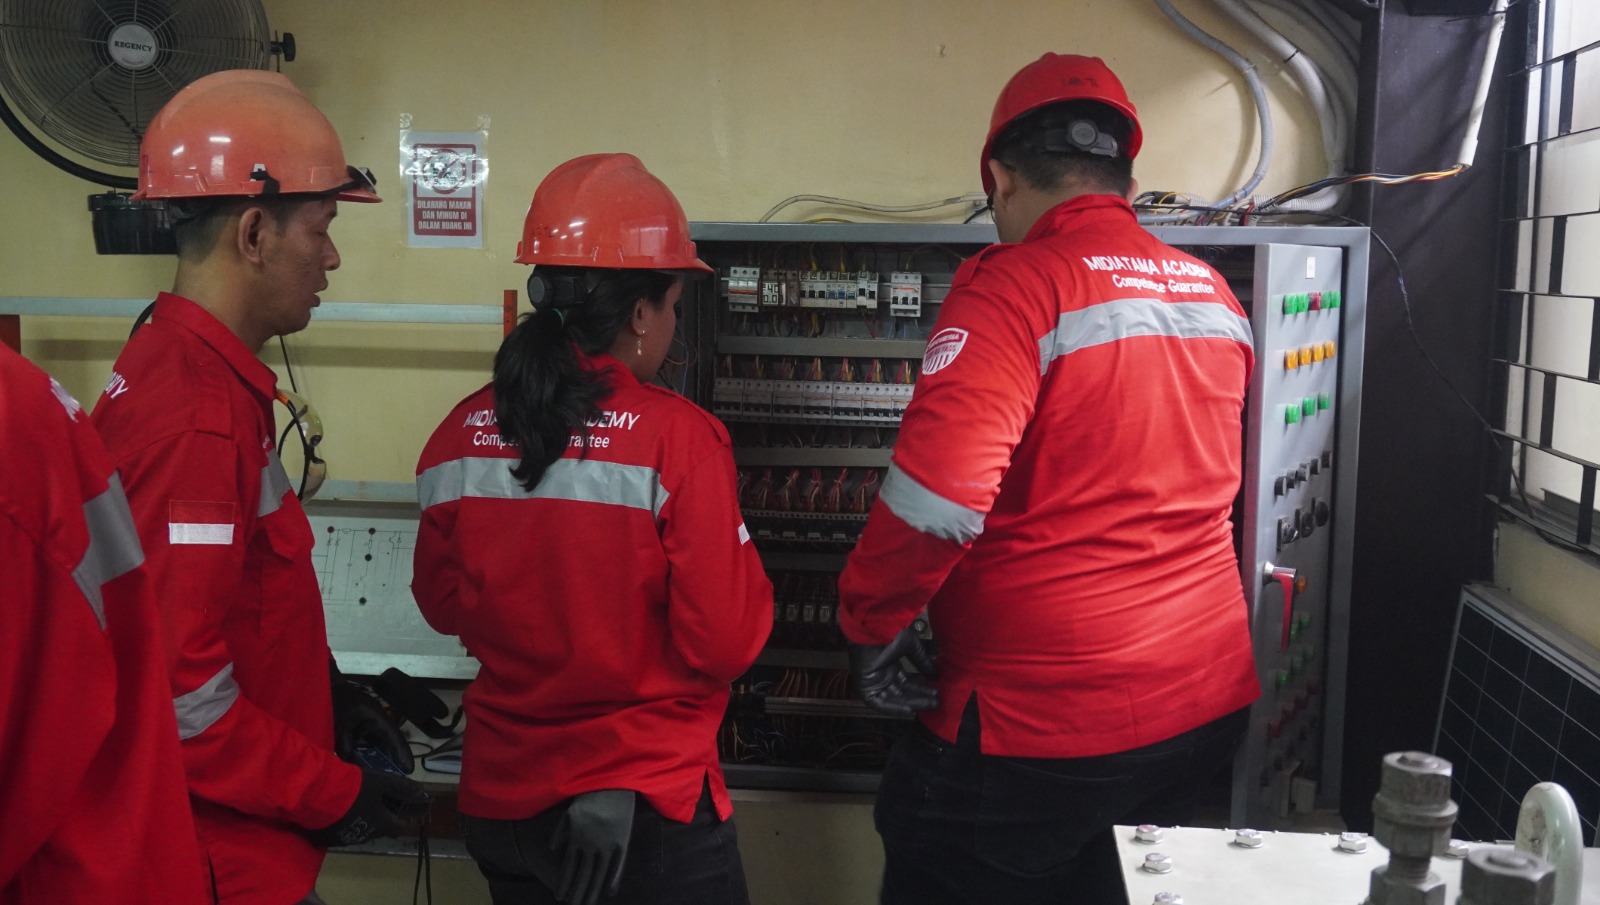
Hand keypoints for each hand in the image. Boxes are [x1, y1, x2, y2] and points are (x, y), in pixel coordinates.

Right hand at [307, 769, 426, 847]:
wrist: (318, 796)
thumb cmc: (355, 788)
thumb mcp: (382, 782)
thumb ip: (401, 787)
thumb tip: (421, 791)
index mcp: (381, 825)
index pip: (398, 828)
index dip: (402, 819)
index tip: (400, 809)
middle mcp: (365, 836)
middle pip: (378, 830)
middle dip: (380, 818)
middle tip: (377, 802)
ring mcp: (345, 839)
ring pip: (359, 831)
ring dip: (361, 820)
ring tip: (356, 804)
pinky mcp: (327, 839)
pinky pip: (340, 832)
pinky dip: (343, 823)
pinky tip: (338, 811)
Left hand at [331, 662, 414, 772]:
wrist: (328, 686)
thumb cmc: (338, 700)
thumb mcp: (340, 721)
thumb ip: (344, 741)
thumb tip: (348, 759)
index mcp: (379, 719)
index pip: (395, 738)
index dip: (403, 754)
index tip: (409, 770)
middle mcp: (378, 723)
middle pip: (390, 744)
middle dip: (394, 761)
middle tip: (398, 779)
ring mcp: (370, 725)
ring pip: (379, 745)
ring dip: (380, 759)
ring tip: (382, 776)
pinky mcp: (361, 728)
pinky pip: (368, 744)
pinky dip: (367, 755)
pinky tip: (364, 766)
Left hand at [551, 789, 635, 904]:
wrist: (612, 785)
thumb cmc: (589, 797)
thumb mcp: (570, 812)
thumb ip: (560, 832)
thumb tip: (552, 849)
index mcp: (576, 837)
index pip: (568, 867)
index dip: (564, 883)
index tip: (560, 897)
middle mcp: (590, 844)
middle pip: (582, 875)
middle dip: (577, 893)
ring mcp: (607, 844)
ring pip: (598, 874)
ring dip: (592, 891)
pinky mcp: (622, 842)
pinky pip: (618, 865)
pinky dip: (614, 880)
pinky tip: (610, 893)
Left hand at [850, 626, 938, 716]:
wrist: (874, 629)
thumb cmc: (890, 632)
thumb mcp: (911, 647)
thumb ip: (922, 661)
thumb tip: (936, 674)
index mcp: (889, 663)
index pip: (906, 681)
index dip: (920, 688)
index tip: (935, 692)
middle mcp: (881, 673)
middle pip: (901, 691)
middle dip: (918, 698)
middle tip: (936, 702)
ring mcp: (873, 680)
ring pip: (893, 698)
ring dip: (910, 703)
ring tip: (928, 705)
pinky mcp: (865, 687)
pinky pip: (879, 703)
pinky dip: (893, 708)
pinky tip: (910, 709)